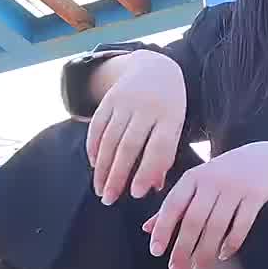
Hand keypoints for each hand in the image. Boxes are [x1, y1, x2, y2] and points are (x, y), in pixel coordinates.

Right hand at [85, 50, 186, 204]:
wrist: (156, 68)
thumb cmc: (169, 108)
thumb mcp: (174, 128)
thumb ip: (164, 155)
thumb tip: (152, 187)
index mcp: (170, 116)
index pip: (158, 148)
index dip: (146, 172)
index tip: (136, 194)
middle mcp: (147, 107)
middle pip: (129, 146)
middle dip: (117, 176)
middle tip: (109, 200)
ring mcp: (126, 101)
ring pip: (109, 138)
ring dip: (102, 167)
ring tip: (100, 190)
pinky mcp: (109, 98)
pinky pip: (97, 126)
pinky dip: (93, 147)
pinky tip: (94, 166)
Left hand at [144, 142, 267, 268]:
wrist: (262, 159)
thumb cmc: (221, 175)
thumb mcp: (195, 183)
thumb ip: (173, 205)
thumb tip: (147, 229)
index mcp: (192, 177)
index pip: (173, 205)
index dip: (163, 229)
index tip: (156, 252)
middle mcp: (212, 180)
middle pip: (194, 220)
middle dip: (183, 249)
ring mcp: (235, 188)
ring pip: (217, 226)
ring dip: (205, 253)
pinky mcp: (255, 196)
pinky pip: (241, 225)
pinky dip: (230, 243)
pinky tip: (222, 256)